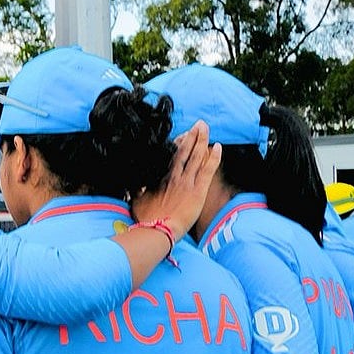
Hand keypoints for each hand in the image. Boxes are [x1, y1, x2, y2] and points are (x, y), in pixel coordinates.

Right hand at [130, 121, 220, 240]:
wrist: (158, 229)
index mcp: (162, 178)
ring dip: (202, 140)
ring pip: (196, 156)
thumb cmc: (147, 218)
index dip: (178, 145)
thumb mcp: (138, 202)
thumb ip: (138, 192)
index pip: (172, 157)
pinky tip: (218, 146)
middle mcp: (175, 176)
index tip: (182, 135)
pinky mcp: (198, 190)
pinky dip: (213, 157)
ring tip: (206, 127)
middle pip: (185, 151)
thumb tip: (135, 187)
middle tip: (198, 124)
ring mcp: (187, 182)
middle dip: (192, 136)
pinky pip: (207, 170)